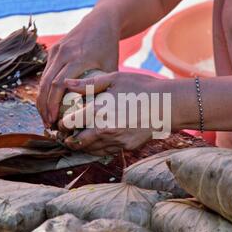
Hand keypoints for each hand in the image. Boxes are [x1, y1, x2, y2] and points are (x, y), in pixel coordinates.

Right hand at [36, 9, 119, 127]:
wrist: (102, 20)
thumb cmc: (109, 47)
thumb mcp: (110, 67)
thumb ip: (103, 87)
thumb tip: (99, 112)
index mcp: (78, 57)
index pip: (58, 84)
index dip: (53, 104)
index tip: (54, 121)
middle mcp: (63, 53)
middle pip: (46, 84)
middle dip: (44, 107)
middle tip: (48, 125)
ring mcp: (56, 50)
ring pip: (42, 79)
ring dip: (42, 100)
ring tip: (46, 118)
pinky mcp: (53, 50)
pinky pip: (45, 73)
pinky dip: (44, 90)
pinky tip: (47, 104)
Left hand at [59, 72, 191, 155]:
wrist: (168, 105)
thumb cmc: (141, 88)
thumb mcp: (114, 79)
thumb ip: (88, 84)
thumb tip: (66, 84)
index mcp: (97, 111)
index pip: (69, 124)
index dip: (62, 124)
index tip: (62, 122)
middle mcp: (104, 130)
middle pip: (77, 142)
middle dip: (69, 139)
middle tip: (66, 135)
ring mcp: (116, 141)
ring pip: (91, 150)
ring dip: (82, 147)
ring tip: (78, 140)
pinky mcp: (127, 147)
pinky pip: (106, 152)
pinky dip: (98, 149)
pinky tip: (98, 141)